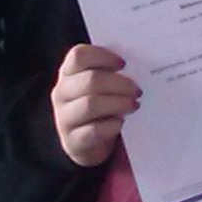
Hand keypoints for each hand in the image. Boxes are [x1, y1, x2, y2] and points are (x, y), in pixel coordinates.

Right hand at [50, 44, 139, 166]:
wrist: (91, 145)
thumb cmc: (101, 109)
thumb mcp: (102, 88)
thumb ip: (111, 74)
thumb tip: (139, 64)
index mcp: (68, 74)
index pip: (78, 55)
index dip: (103, 56)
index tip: (123, 64)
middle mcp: (62, 94)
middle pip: (90, 80)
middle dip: (120, 84)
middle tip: (138, 90)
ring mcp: (64, 118)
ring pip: (91, 104)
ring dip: (118, 103)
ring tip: (134, 105)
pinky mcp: (73, 141)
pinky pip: (93, 131)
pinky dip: (111, 126)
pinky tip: (121, 123)